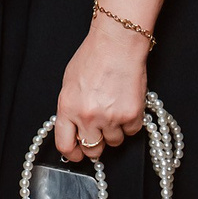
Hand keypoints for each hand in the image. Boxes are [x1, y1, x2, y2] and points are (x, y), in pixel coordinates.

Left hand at [55, 16, 147, 161]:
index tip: (77, 154)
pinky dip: (130, 122)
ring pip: (115, 142)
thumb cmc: (92, 58)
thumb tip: (73, 128)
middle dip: (96, 143)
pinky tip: (126, 104)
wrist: (117, 45)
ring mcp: (111, 118)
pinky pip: (132, 132)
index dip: (72, 154)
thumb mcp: (69, 84)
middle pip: (93, 150)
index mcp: (68, 108)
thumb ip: (70, 108)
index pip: (65, 145)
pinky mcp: (132, 116)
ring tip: (113, 108)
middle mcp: (88, 117)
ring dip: (115, 130)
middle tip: (99, 130)